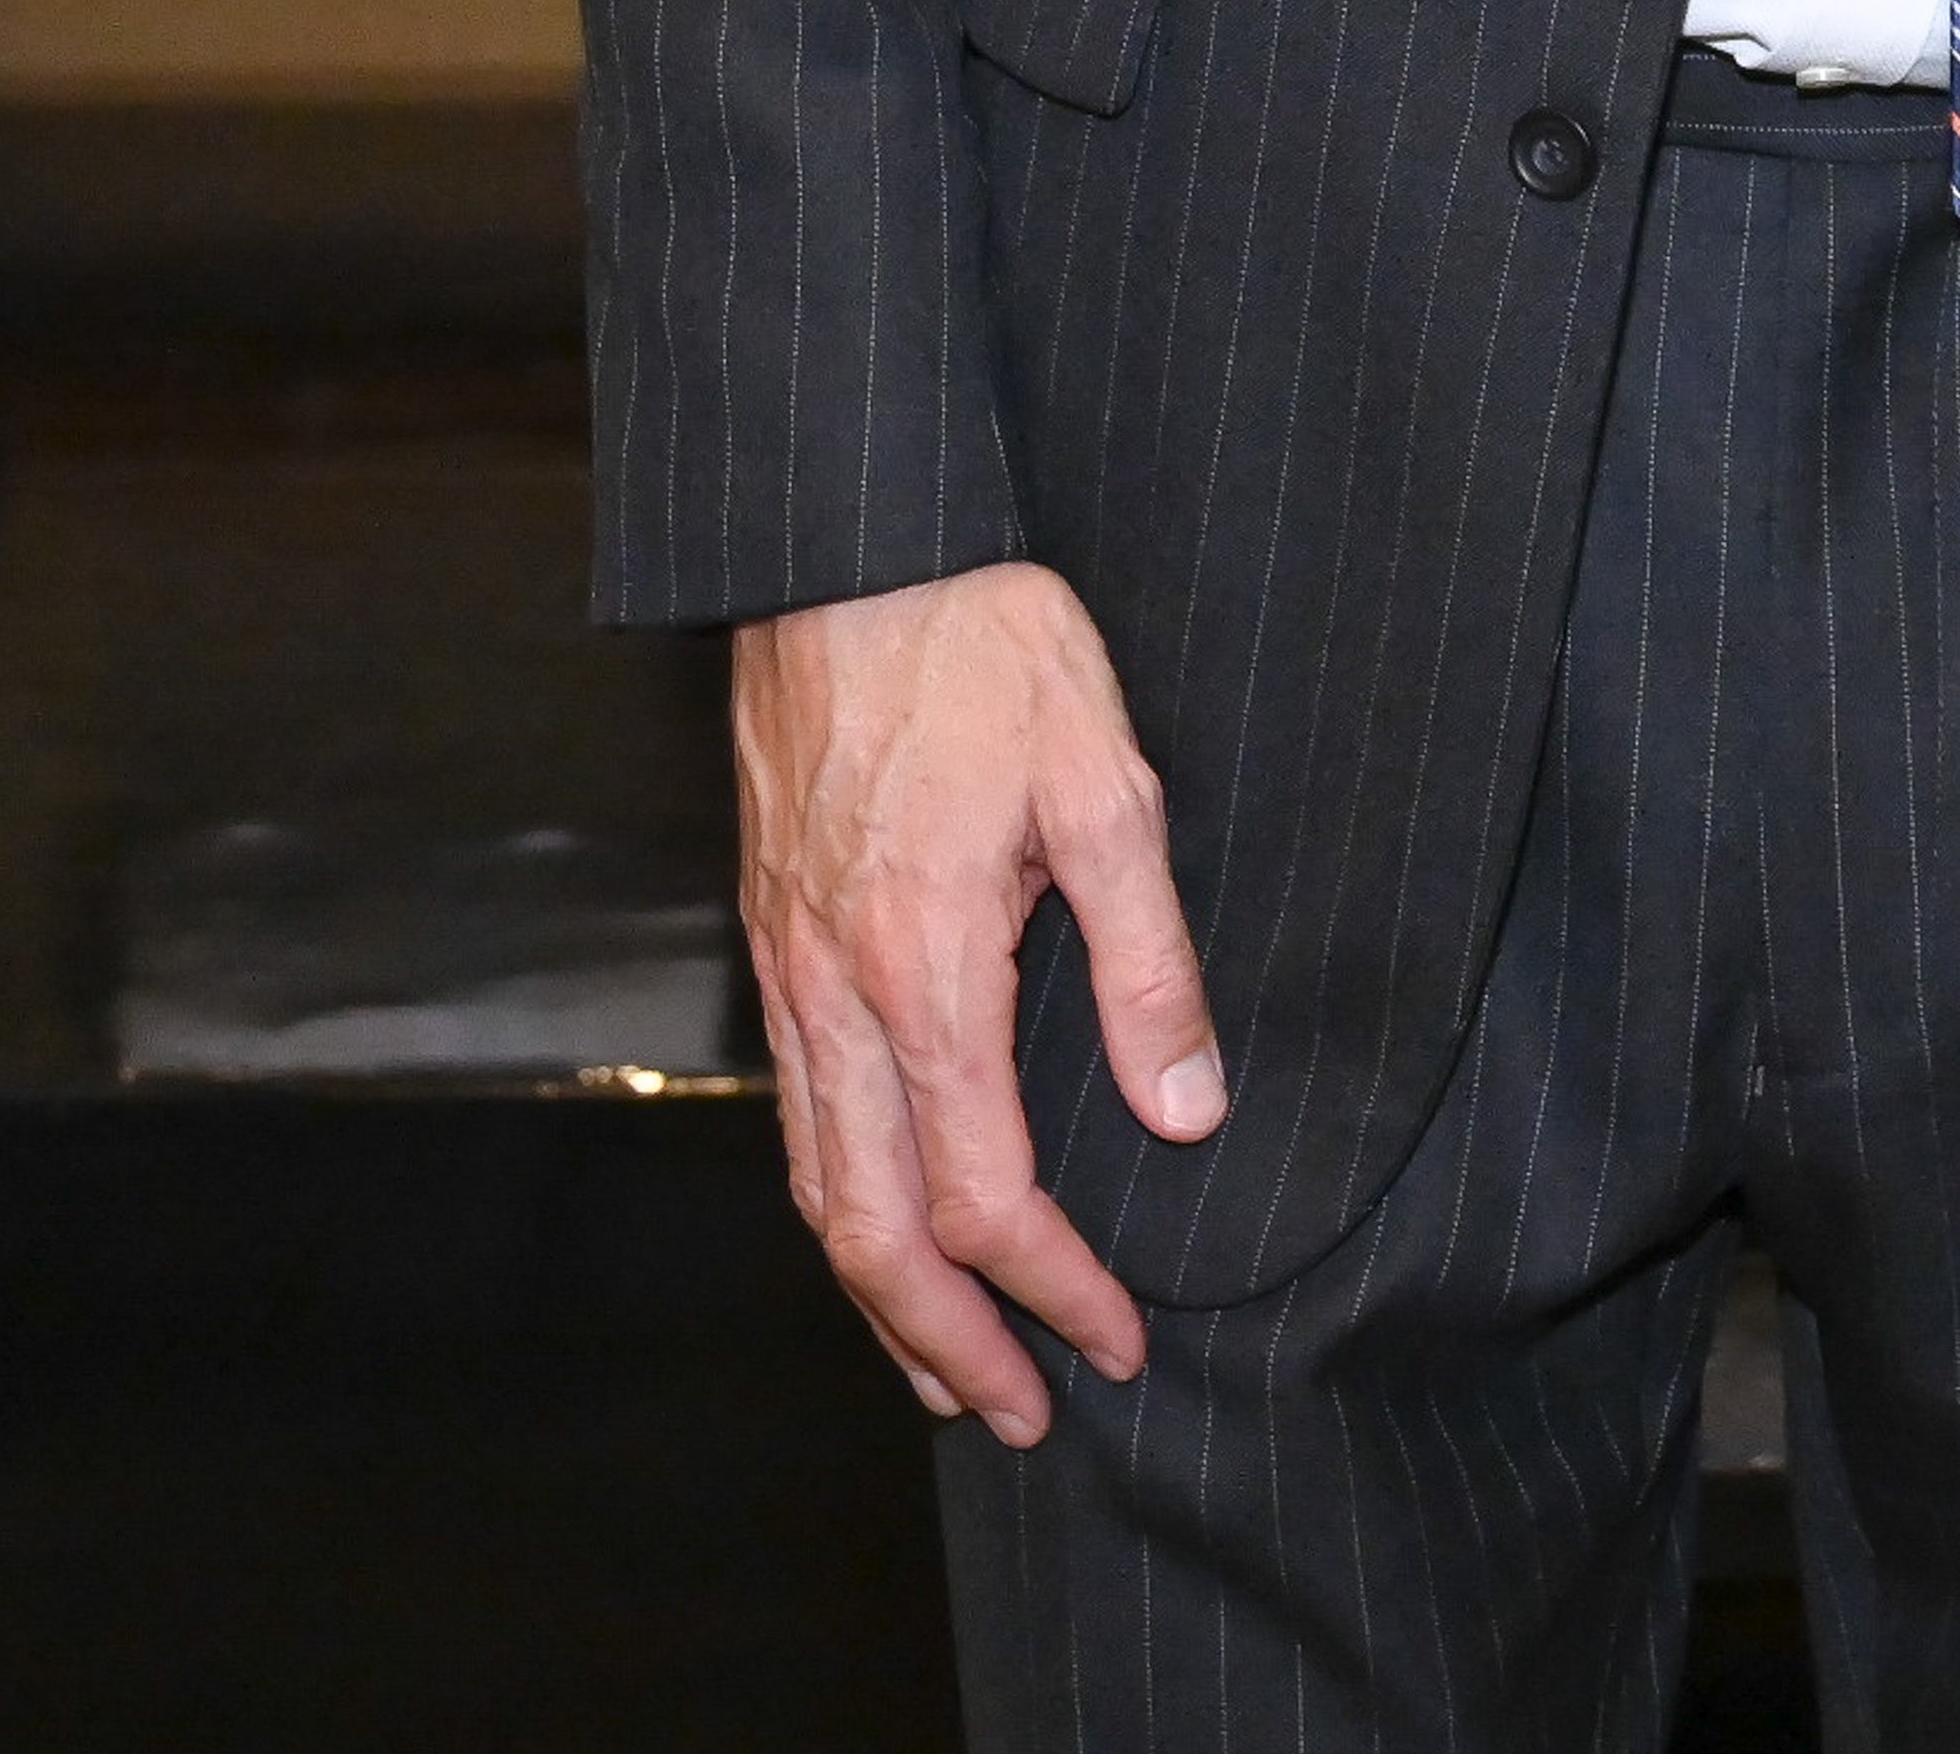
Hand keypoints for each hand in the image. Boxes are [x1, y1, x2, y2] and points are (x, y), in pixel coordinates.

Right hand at [734, 559, 1221, 1439]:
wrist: (848, 546)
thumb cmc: (984, 645)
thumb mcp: (1109, 784)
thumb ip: (1149, 963)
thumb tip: (1187, 1114)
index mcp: (924, 971)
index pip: (983, 1194)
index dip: (1052, 1287)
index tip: (1118, 1337)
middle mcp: (835, 994)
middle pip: (870, 1232)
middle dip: (947, 1343)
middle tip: (1025, 1414)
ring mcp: (788, 972)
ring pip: (815, 1188)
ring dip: (880, 1297)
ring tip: (948, 1367)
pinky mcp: (772, 938)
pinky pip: (796, 1118)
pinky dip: (838, 1207)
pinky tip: (883, 1226)